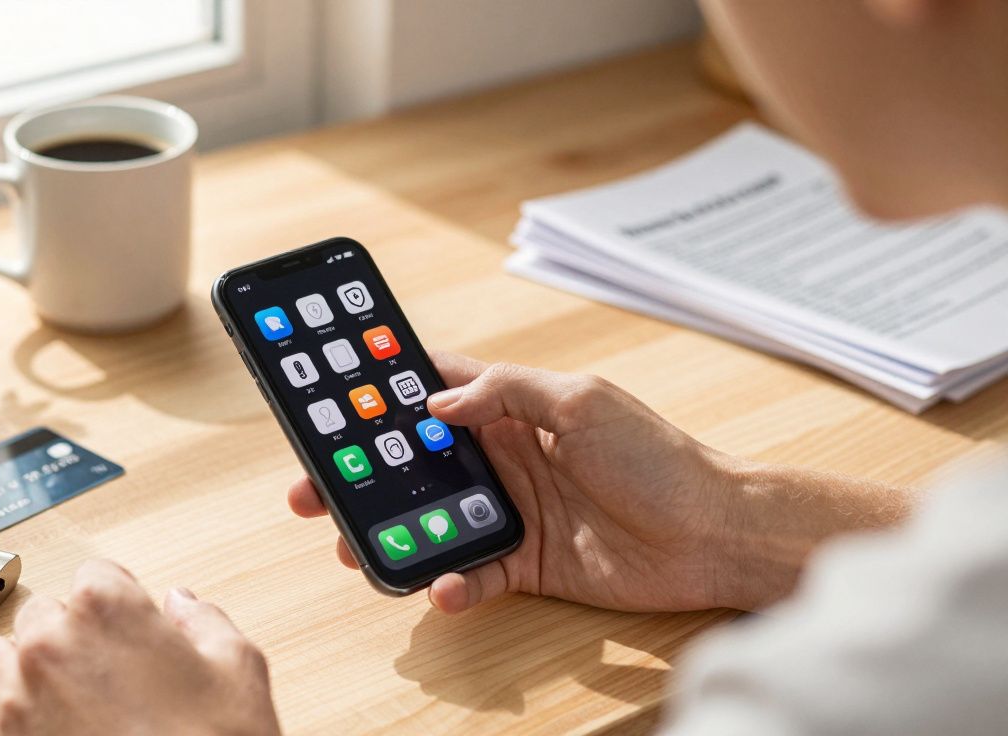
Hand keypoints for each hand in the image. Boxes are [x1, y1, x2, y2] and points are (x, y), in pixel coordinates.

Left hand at [0, 560, 280, 735]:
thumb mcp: (239, 670)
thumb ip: (205, 622)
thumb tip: (184, 604)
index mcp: (107, 610)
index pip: (97, 574)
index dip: (120, 602)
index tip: (131, 625)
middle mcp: (51, 645)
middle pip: (44, 613)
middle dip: (72, 635)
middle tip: (108, 671)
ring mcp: (15, 698)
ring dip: (24, 670)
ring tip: (64, 699)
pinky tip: (29, 730)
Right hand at [289, 353, 911, 613]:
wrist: (715, 534)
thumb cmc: (658, 458)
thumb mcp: (582, 402)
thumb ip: (508, 392)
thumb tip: (440, 397)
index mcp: (514, 409)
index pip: (436, 388)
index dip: (385, 391)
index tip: (333, 397)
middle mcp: (505, 458)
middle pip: (415, 462)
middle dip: (363, 473)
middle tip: (315, 488)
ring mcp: (513, 512)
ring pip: (431, 520)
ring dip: (391, 533)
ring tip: (356, 546)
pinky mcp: (526, 563)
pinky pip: (473, 574)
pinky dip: (452, 583)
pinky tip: (443, 586)